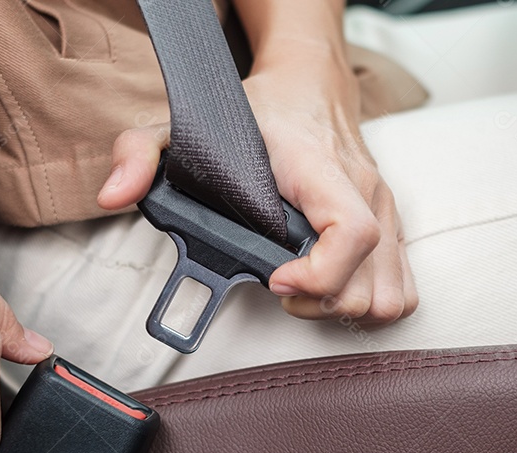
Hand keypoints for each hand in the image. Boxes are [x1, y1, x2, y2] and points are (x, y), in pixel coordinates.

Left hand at [98, 59, 417, 323]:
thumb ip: (140, 150)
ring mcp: (385, 209)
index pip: (352, 230)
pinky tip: (329, 287)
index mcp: (318, 168)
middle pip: (370, 281)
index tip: (275, 279)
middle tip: (278, 287)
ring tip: (303, 291)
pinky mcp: (393, 224)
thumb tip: (113, 194)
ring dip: (348, 308)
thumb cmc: (257, 108)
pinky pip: (402, 286)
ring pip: (393, 294)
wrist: (310, 81)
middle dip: (321, 304)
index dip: (319, 274)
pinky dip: (370, 301)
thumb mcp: (185, 119)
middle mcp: (363, 190)